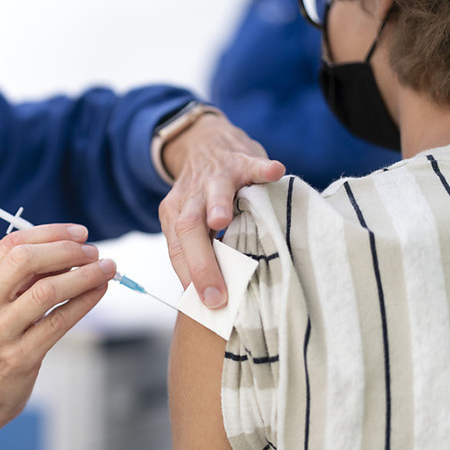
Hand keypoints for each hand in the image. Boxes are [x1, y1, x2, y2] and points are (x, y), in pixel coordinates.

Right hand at [0, 224, 115, 448]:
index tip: (79, 234)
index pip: (10, 245)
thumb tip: (68, 249)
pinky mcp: (19, 356)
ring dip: (83, 275)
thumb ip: (20, 277)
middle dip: (66, 250)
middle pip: (24, 261)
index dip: (50, 234)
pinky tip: (99, 291)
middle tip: (92, 251)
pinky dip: (84, 301)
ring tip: (106, 268)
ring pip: (46, 291)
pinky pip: (59, 321)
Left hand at [159, 113, 284, 306]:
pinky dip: (261, 168)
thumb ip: (200, 252)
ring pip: (213, 191)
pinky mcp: (240, 159)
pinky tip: (274, 171)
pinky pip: (251, 163)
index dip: (189, 278)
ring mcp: (215, 176)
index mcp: (175, 215)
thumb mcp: (194, 222)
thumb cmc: (204, 196)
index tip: (205, 306)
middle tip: (217, 294)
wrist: (205, 143)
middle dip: (201, 264)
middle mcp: (190, 197)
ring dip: (216, 206)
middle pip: (188, 229)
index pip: (176, 251)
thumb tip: (211, 298)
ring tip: (221, 220)